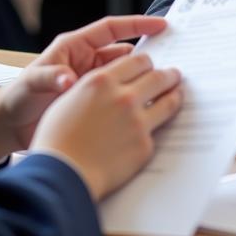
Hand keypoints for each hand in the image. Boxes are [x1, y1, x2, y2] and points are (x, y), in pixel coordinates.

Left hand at [0, 15, 169, 158]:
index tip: (161, 25)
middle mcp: (87, 61)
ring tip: (165, 82)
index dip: (137, 25)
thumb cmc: (18, 97)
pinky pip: (119, 94)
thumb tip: (68, 79)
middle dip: (147, 52)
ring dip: (141, 77)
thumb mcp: (32, 84)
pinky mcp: (94, 101)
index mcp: (75, 47)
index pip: (112, 29)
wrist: (10, 126)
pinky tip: (147, 104)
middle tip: (173, 57)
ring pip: (125, 74)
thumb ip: (51, 78)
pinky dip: (132, 96)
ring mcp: (92, 82)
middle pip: (124, 51)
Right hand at [31, 52, 182, 199]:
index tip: (150, 67)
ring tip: (177, 93)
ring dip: (175, 94)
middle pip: (157, 77)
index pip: (138, 61)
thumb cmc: (57, 139)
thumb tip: (112, 83)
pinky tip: (162, 125)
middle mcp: (123, 96)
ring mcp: (137, 121)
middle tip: (174, 75)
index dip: (146, 63)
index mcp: (102, 81)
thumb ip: (94, 87)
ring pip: (168, 101)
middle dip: (168, 75)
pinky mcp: (144, 145)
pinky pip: (157, 130)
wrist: (62, 174)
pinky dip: (158, 126)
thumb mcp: (69, 99)